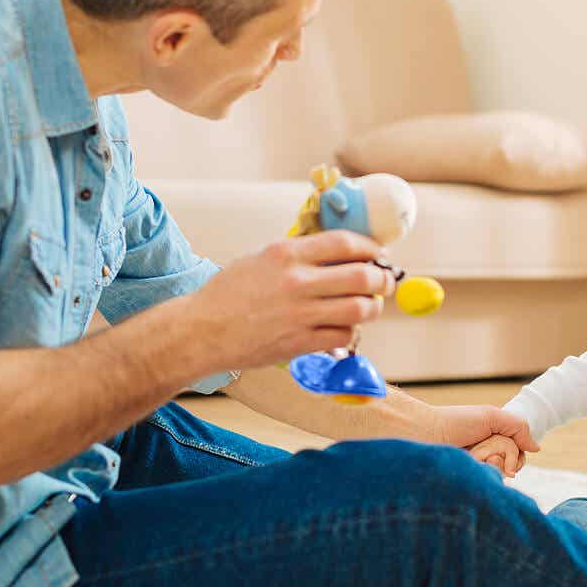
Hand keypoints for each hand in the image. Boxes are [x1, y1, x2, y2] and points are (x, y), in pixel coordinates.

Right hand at [184, 231, 397, 370]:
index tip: (378, 254)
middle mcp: (297, 281)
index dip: (372, 248)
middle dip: (382, 279)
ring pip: (360, 308)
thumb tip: (338, 254)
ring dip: (372, 307)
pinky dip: (352, 332)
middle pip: (363, 276)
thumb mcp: (261, 259)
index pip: (346, 243)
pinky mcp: (299, 343)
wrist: (201, 330)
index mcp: (287, 253)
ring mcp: (300, 314)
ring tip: (370, 306)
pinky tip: (344, 328)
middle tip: (384, 282)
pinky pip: (343, 336)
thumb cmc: (228, 294)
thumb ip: (298, 255)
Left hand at [433, 405, 539, 474]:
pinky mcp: (469, 481)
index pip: (519, 454)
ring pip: (501, 474)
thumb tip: (536, 449)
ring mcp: (478, 470)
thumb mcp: (492, 416)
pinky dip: (483, 471)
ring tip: (472, 455)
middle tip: (483, 447)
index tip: (507, 445)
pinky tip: (470, 464)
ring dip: (491, 461)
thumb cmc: (455, 422)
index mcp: (494, 440)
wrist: (425, 434)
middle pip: (513, 465)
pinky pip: (488, 482)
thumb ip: (518, 428)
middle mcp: (487, 456)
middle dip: (503, 453)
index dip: (517, 453)